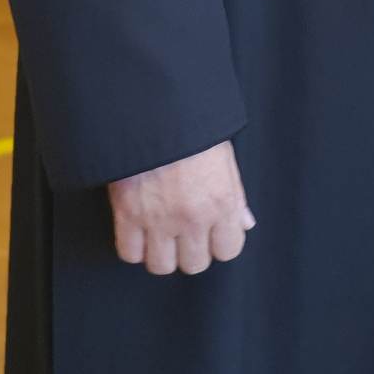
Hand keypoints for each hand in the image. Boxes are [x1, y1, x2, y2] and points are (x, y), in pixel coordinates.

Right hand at [107, 139, 255, 275]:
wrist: (154, 108)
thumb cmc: (193, 126)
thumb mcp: (224, 156)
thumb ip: (235, 195)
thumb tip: (245, 223)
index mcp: (221, 201)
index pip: (228, 250)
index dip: (219, 242)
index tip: (211, 232)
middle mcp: (192, 217)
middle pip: (194, 264)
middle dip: (190, 250)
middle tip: (184, 232)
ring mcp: (158, 219)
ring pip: (161, 265)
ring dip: (161, 252)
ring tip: (160, 233)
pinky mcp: (127, 214)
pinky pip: (129, 253)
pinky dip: (133, 246)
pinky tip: (138, 230)